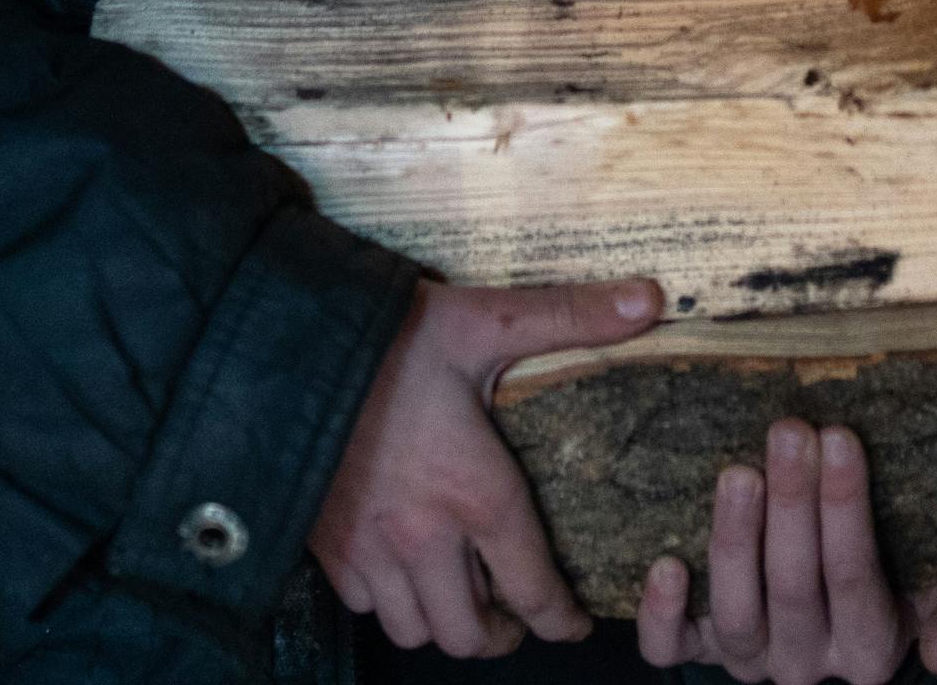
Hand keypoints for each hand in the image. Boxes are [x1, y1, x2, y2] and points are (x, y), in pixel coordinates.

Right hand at [310, 276, 660, 657]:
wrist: (287, 347)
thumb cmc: (390, 337)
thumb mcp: (487, 319)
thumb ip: (569, 317)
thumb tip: (650, 300)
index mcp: (475, 493)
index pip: (532, 591)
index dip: (562, 620)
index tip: (575, 622)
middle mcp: (423, 537)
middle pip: (469, 634)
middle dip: (503, 636)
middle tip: (518, 614)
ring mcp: (368, 548)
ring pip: (415, 630)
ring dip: (444, 624)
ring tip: (463, 597)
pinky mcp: (326, 543)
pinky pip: (366, 605)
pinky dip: (390, 602)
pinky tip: (404, 569)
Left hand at [633, 419, 936, 682]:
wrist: (862, 581)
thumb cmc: (910, 567)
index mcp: (870, 647)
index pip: (855, 579)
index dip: (845, 510)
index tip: (839, 437)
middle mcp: (806, 661)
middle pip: (795, 590)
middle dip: (793, 505)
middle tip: (790, 431)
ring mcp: (749, 656)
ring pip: (736, 617)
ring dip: (735, 541)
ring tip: (739, 474)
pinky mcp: (696, 649)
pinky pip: (670, 649)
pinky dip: (662, 615)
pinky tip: (665, 563)